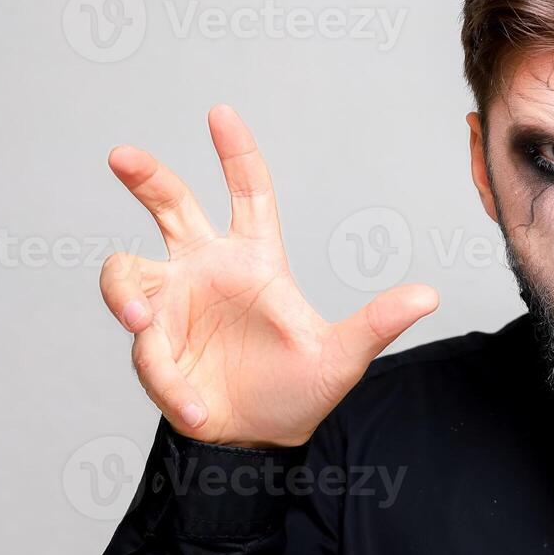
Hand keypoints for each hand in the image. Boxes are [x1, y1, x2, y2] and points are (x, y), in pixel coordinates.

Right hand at [99, 105, 438, 445]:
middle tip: (123, 155)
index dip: (236, 154)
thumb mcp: (343, 357)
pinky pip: (147, 352)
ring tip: (141, 322)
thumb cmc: (298, 390)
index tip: (221, 112)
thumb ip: (377, 323)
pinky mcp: (154, 348)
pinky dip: (169, 381)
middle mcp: (207, 272)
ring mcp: (172, 306)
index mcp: (255, 261)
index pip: (247, 194)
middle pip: (169, 208)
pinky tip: (196, 406)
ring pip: (127, 274)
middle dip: (145, 178)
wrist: (260, 442)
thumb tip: (430, 296)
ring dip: (128, 296)